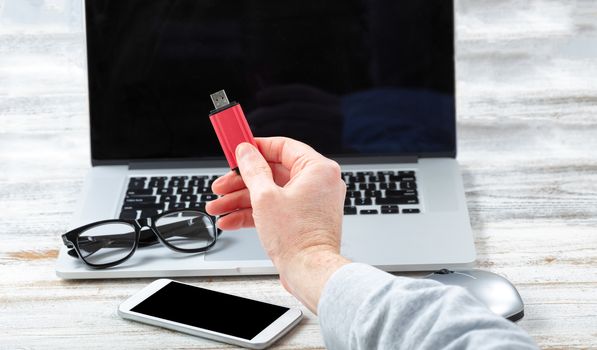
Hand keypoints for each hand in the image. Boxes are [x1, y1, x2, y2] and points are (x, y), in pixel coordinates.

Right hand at [206, 137, 349, 311]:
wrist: (309, 272)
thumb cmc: (297, 238)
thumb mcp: (265, 197)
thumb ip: (252, 170)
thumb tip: (245, 151)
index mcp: (317, 169)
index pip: (283, 147)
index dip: (256, 148)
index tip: (237, 149)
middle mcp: (318, 183)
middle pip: (272, 172)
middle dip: (241, 182)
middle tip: (220, 185)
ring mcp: (311, 202)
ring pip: (270, 192)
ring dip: (241, 200)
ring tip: (218, 208)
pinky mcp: (303, 219)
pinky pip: (276, 208)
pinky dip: (254, 213)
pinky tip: (230, 220)